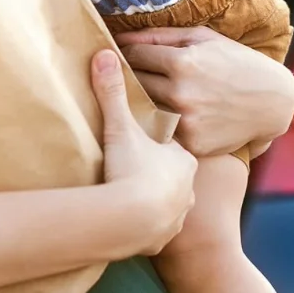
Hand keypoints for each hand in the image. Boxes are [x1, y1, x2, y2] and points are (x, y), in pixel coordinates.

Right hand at [91, 50, 196, 255]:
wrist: (132, 222)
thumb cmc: (132, 170)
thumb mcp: (120, 127)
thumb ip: (113, 92)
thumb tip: (105, 54)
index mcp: (183, 158)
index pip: (172, 145)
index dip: (156, 142)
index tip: (140, 140)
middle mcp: (188, 187)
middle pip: (172, 174)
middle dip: (157, 171)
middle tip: (135, 165)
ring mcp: (178, 215)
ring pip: (170, 201)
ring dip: (154, 198)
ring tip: (133, 193)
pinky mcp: (164, 238)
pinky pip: (159, 227)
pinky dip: (148, 223)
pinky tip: (133, 218)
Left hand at [116, 26, 293, 156]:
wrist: (274, 103)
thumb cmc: (235, 61)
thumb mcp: (201, 38)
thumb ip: (159, 35)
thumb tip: (120, 38)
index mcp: (182, 62)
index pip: (132, 56)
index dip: (126, 53)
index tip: (124, 54)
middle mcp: (181, 93)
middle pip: (134, 82)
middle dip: (131, 75)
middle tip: (130, 73)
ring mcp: (187, 121)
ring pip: (143, 107)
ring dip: (142, 99)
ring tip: (149, 92)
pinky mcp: (193, 143)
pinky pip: (162, 130)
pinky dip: (161, 122)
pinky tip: (169, 114)